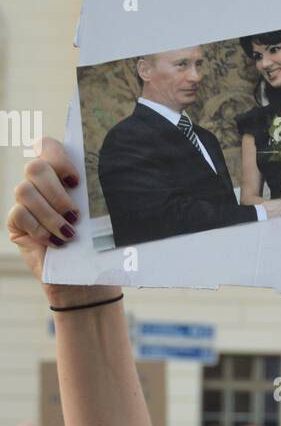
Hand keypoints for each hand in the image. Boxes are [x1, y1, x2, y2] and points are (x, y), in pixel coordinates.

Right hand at [6, 136, 106, 308]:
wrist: (88, 280)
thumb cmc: (101, 245)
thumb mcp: (106, 216)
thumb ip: (100, 194)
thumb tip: (118, 176)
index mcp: (63, 174)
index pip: (48, 146)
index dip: (59, 157)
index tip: (77, 181)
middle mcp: (41, 184)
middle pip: (34, 167)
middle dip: (55, 191)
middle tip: (75, 214)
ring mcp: (26, 202)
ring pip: (24, 190)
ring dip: (49, 213)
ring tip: (69, 233)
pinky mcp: (17, 223)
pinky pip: (18, 214)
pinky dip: (39, 229)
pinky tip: (56, 243)